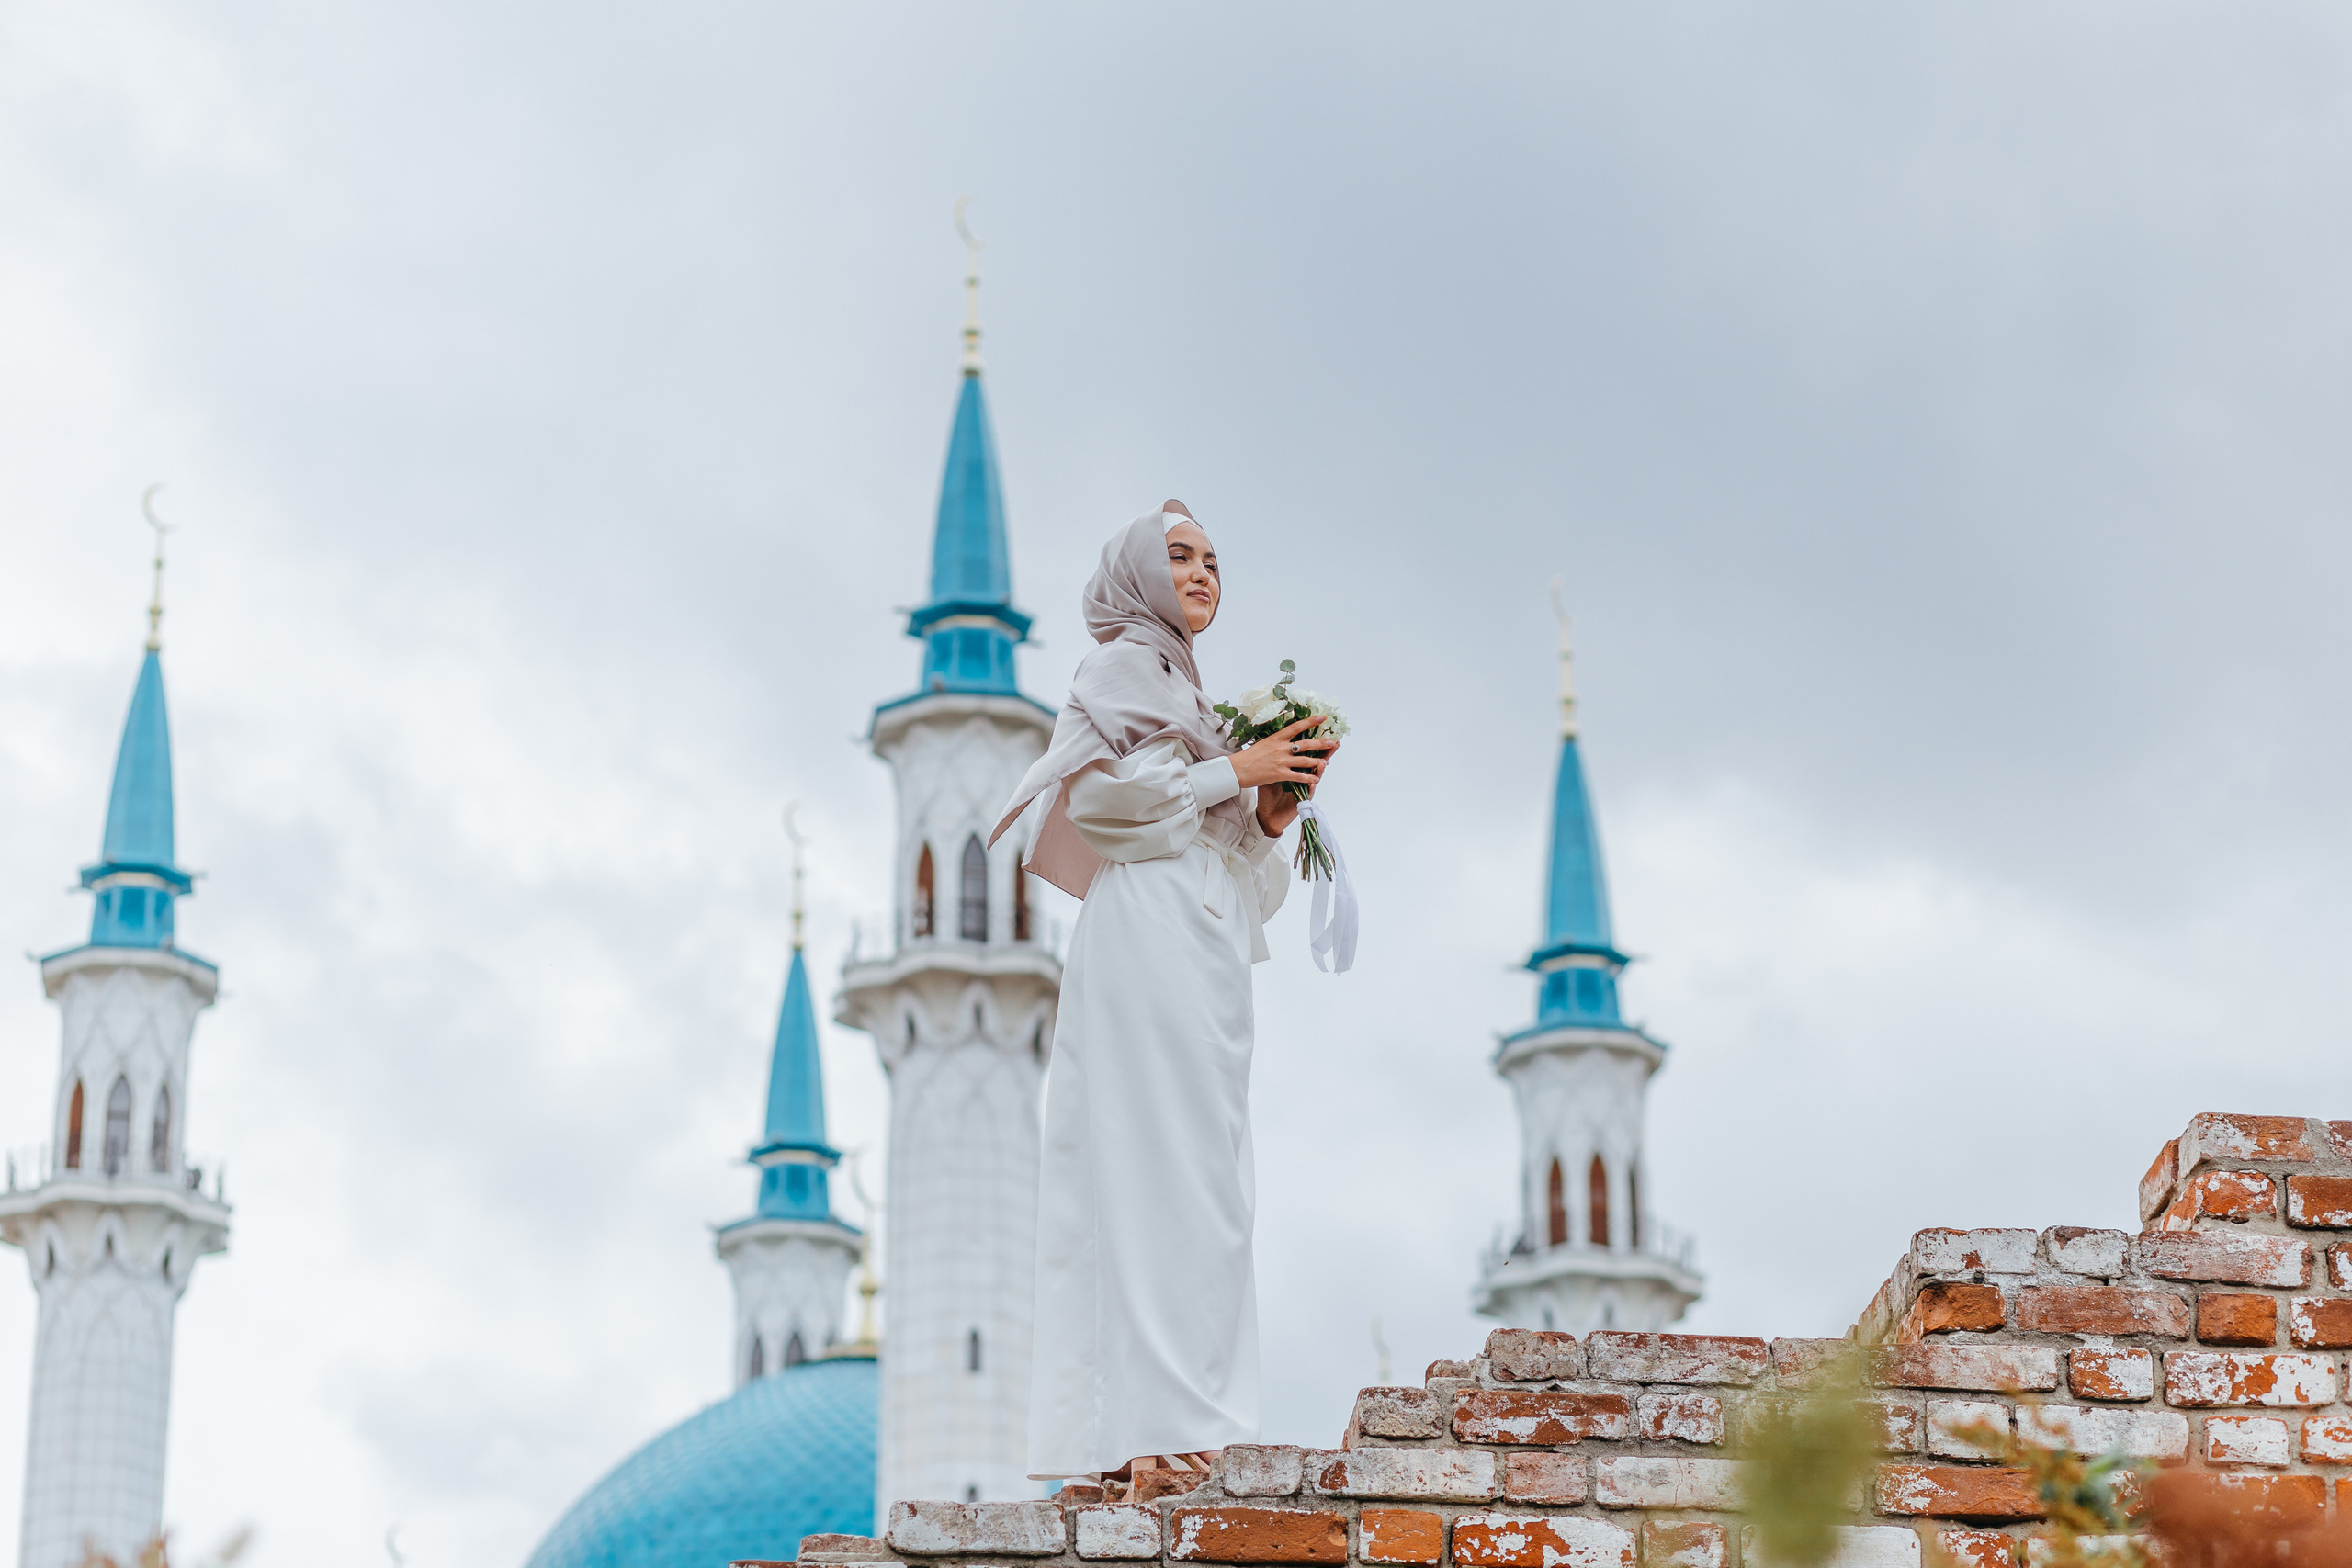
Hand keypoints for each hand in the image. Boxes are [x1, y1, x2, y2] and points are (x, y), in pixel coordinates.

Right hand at [1231, 717, 1338, 833]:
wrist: (1237, 770)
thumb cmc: (1248, 756)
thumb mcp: (1262, 743)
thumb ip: (1276, 740)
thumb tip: (1284, 736)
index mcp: (1276, 738)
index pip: (1297, 727)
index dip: (1311, 721)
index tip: (1322, 717)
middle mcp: (1281, 748)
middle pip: (1306, 744)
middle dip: (1321, 743)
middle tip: (1332, 742)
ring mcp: (1281, 761)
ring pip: (1305, 760)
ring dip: (1318, 761)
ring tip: (1327, 761)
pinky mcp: (1280, 774)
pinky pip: (1299, 776)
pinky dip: (1309, 777)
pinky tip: (1316, 778)